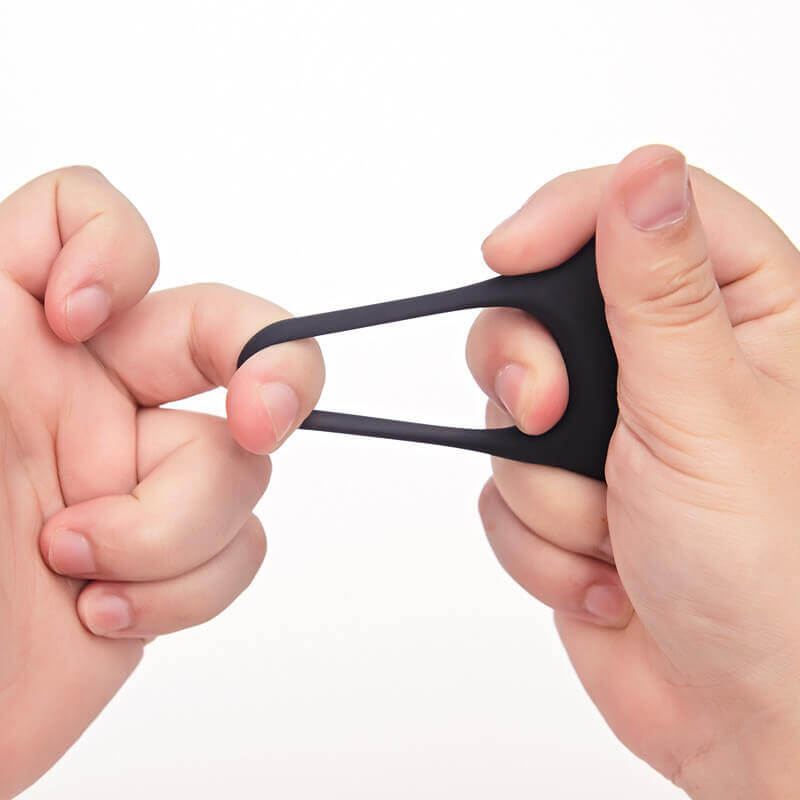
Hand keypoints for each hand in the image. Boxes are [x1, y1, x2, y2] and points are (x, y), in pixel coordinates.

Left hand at [0, 167, 323, 796]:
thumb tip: (81, 287)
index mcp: (16, 337)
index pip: (94, 223)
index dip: (116, 250)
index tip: (72, 325)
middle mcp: (87, 397)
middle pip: (229, 333)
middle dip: (275, 369)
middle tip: (258, 417)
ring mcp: (135, 483)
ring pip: (242, 466)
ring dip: (171, 531)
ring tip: (74, 568)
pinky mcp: (166, 565)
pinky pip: (240, 547)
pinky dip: (183, 591)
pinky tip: (99, 613)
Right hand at [467, 145, 799, 797]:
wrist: (745, 715)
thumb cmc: (771, 574)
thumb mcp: (706, 409)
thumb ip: (658, 288)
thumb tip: (641, 171)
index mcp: (738, 317)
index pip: (635, 211)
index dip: (560, 219)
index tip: (504, 253)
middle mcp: (667, 366)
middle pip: (543, 308)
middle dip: (529, 374)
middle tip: (553, 418)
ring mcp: (610, 434)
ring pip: (508, 409)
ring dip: (547, 487)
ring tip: (615, 533)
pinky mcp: (567, 494)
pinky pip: (501, 487)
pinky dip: (541, 539)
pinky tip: (608, 573)